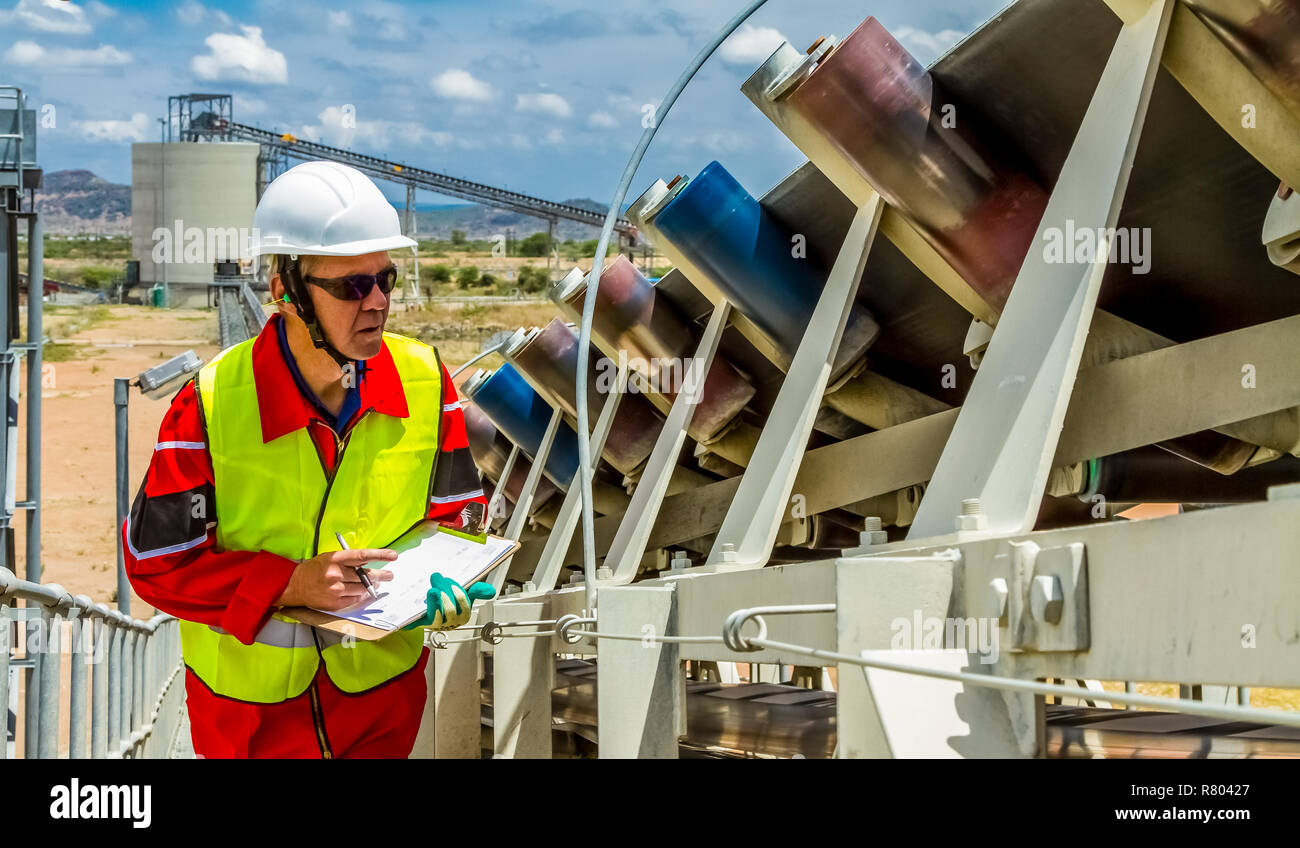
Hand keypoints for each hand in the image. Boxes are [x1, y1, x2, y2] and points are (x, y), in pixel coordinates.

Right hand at [276, 549, 395, 610]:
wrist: (295, 585)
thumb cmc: (315, 569)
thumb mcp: (330, 557)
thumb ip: (348, 560)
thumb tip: (369, 564)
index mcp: (336, 559)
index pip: (362, 556)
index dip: (380, 555)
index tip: (393, 555)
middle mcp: (336, 574)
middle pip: (365, 576)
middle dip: (380, 576)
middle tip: (389, 575)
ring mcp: (335, 589)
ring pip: (362, 589)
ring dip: (369, 587)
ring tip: (371, 584)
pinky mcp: (334, 603)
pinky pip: (354, 600)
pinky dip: (358, 596)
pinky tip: (358, 592)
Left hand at [404, 573, 495, 630]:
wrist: (433, 608)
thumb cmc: (450, 601)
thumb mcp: (465, 593)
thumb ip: (477, 591)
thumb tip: (491, 591)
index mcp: (463, 616)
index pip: (463, 606)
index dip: (458, 594)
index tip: (453, 584)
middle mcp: (449, 622)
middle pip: (450, 610)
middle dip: (445, 593)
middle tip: (438, 578)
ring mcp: (434, 623)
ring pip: (436, 617)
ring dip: (435, 603)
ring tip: (433, 591)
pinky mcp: (420, 623)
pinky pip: (415, 624)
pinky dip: (410, 622)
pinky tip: (406, 618)